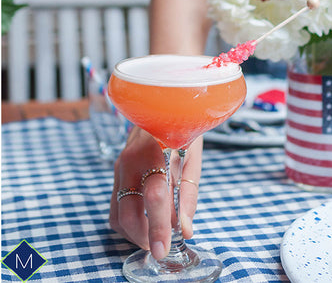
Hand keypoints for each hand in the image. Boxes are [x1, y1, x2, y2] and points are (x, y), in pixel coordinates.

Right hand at [110, 127, 202, 258]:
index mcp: (153, 151)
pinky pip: (116, 206)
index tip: (163, 248)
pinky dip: (128, 222)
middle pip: (129, 211)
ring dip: (134, 233)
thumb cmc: (181, 128)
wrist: (161, 104)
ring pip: (118, 214)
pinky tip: (146, 223)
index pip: (155, 195)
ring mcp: (119, 166)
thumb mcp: (194, 157)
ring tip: (156, 235)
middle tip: (161, 248)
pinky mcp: (116, 172)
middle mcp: (130, 160)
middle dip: (143, 237)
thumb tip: (185, 230)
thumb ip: (189, 194)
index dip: (159, 225)